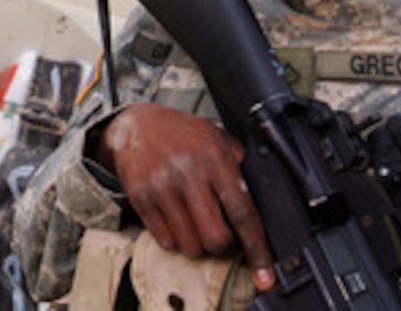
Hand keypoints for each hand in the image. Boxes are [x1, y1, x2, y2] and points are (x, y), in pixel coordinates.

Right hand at [98, 104, 275, 290]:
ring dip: (199, 245)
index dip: (257, 248)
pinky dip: (175, 239)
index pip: (242, 212)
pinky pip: (166, 241)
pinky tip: (176, 218)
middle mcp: (187, 174)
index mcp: (214, 158)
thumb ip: (238, 166)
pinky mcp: (141, 199)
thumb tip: (261, 203)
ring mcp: (162, 188)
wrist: (136, 125)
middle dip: (224, 247)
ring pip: (190, 246)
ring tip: (197, 224)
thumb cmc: (182, 134)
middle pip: (215, 239)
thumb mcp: (217, 138)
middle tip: (223, 235)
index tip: (264, 275)